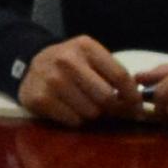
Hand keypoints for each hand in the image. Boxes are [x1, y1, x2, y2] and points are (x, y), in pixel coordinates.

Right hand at [15, 35, 140, 126]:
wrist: (30, 64)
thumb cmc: (69, 63)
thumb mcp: (90, 57)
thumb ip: (112, 73)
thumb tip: (136, 102)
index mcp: (85, 47)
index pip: (119, 75)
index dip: (133, 95)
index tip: (138, 107)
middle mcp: (67, 61)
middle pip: (106, 96)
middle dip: (113, 108)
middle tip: (112, 110)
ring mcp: (52, 80)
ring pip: (91, 112)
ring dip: (93, 113)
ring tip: (85, 105)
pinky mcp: (40, 99)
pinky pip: (73, 120)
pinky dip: (76, 119)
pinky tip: (69, 108)